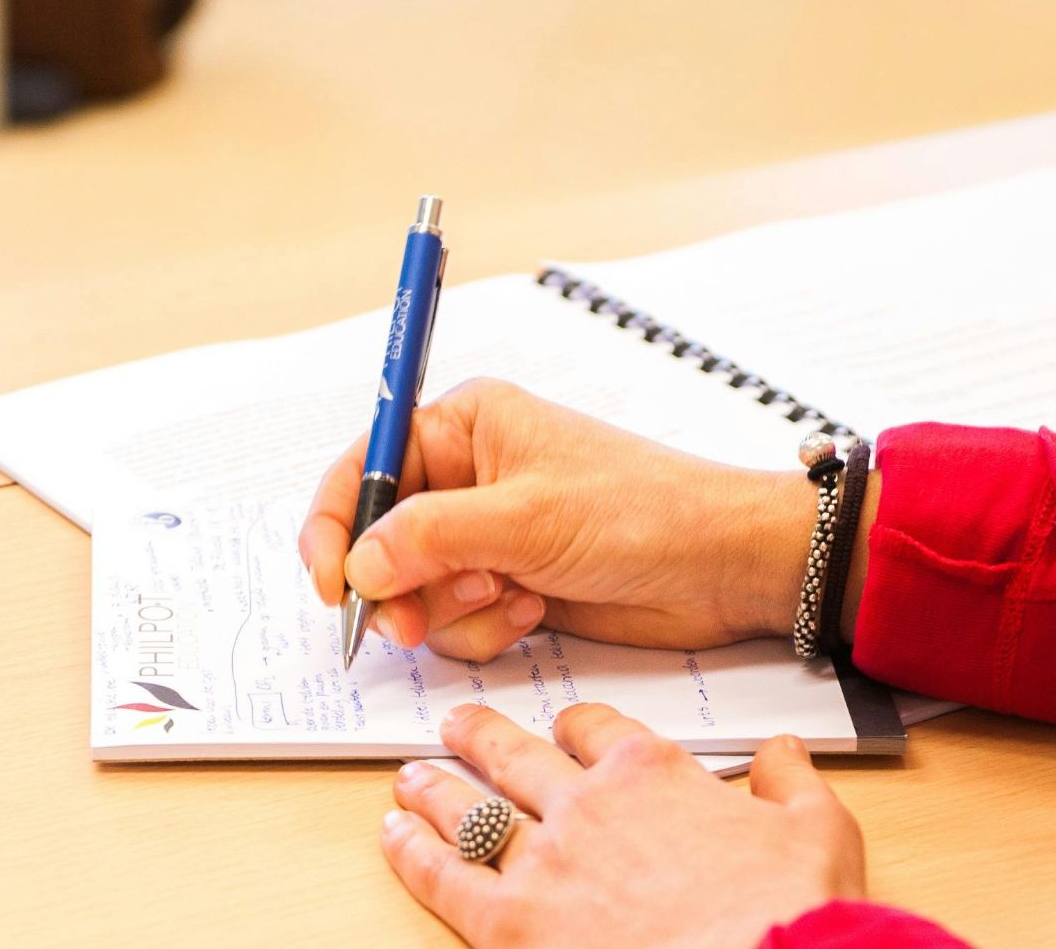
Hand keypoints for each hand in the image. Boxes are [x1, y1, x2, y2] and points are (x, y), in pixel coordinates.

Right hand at [297, 378, 820, 660]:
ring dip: (450, 610)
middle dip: (397, 586)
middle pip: (379, 540)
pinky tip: (532, 612)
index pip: (364, 467)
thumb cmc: (642, 513)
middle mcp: (466, 477)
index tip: (333, 583)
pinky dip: (482, 628)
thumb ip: (430, 537)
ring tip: (507, 598)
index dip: (335, 525)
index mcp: (464, 427)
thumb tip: (358, 563)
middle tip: (414, 622)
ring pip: (414, 590)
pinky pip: (454, 621)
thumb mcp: (526, 519)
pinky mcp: (507, 583)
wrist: (721, 568)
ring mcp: (486, 535)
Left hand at [382, 703, 865, 947]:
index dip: (575, 725)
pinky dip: (412, 853)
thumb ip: (793, 780)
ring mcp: (543, 861)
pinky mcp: (511, 923)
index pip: (596, 727)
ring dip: (434, 788)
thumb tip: (784, 752)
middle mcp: (587, 803)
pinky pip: (445, 876)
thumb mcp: (819, 830)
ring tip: (410, 777)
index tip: (565, 726)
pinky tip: (392, 836)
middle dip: (481, 737)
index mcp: (652, 772)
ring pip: (470, 808)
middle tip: (456, 725)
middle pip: (517, 754)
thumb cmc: (792, 911)